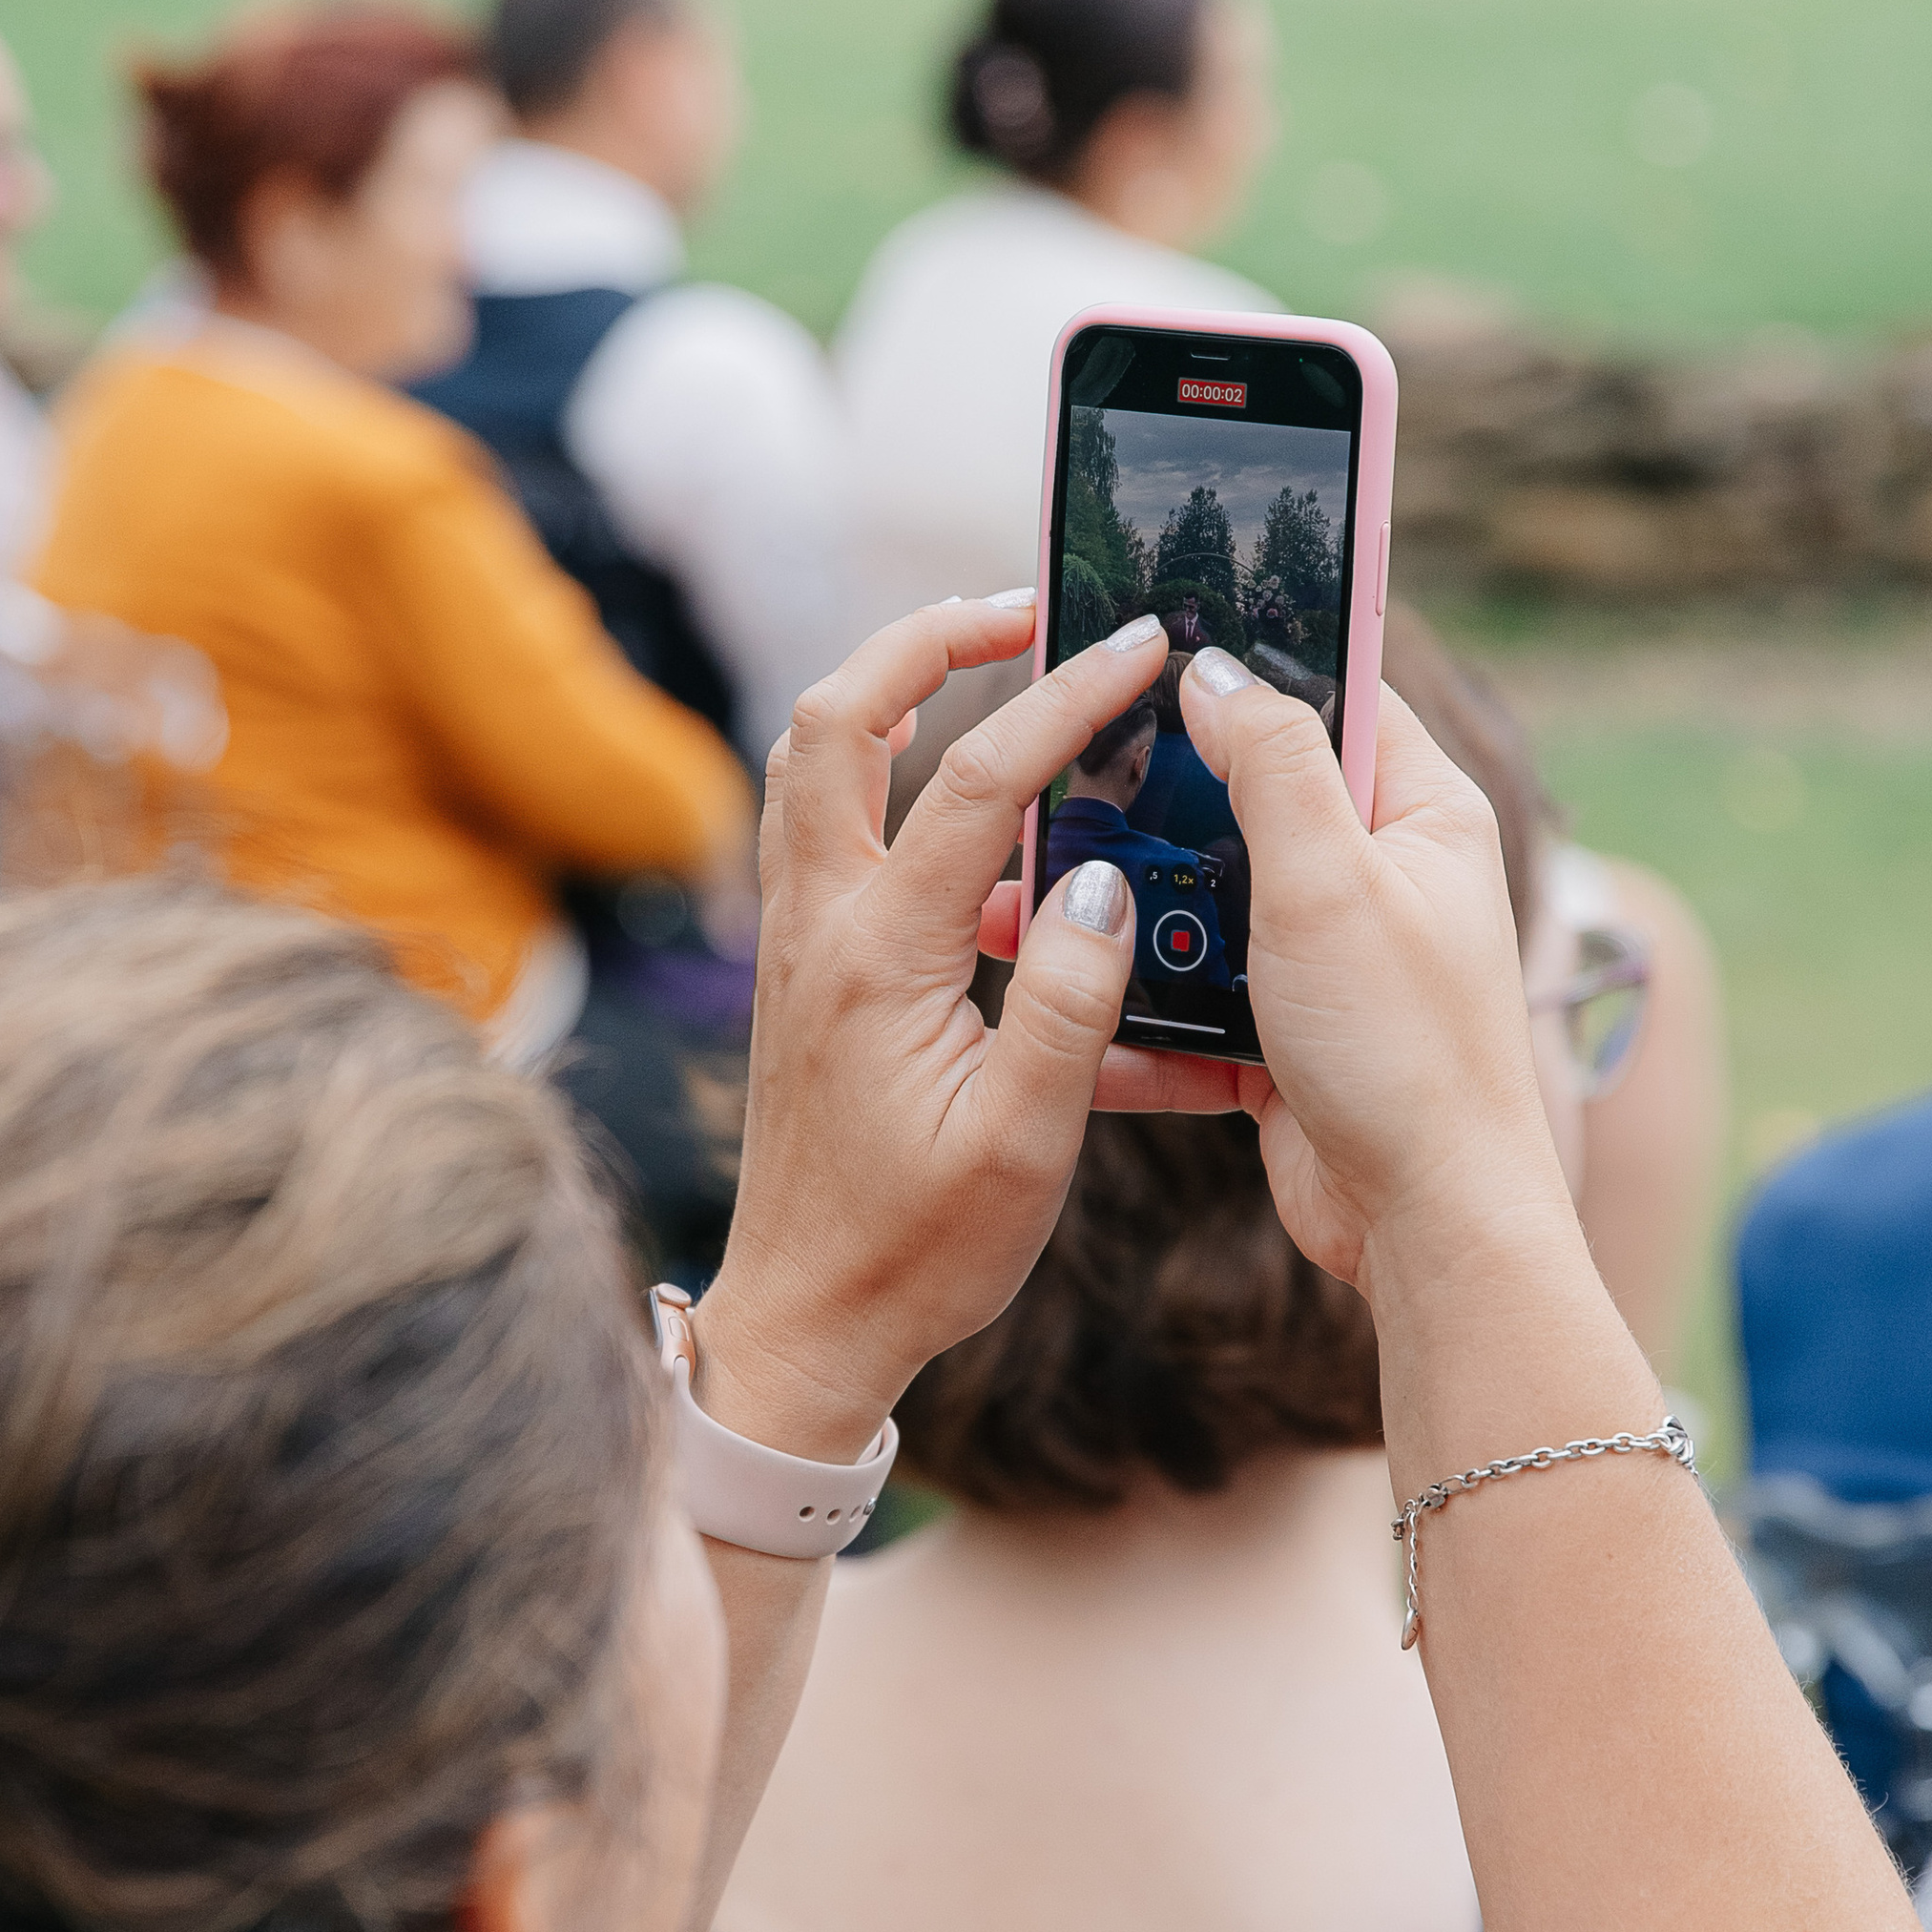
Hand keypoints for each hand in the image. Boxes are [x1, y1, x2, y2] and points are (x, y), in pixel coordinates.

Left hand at [692, 598, 1163, 1456]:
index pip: (978, 782)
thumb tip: (1096, 881)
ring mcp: (792, 945)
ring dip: (886, 689)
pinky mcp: (797, 970)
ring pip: (808, 763)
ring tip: (985, 661)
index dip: (1065, 697)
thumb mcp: (1024, 1145)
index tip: (1139, 645)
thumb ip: (1068, 1003)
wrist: (805, 1324)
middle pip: (832, 720)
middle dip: (924, 639)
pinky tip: (951, 790)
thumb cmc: (919, 1251)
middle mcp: (815, 930)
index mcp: (879, 961)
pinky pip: (816, 823)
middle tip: (1021, 607)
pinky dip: (872, 765)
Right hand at [1088, 660, 1579, 1300]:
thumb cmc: (1404, 1050)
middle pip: (1252, 798)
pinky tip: (1073, 1013)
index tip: (1155, 639)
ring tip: (1028, 902)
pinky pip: (1200, 999)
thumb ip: (1270, 762)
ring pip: (1211, 902)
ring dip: (1132, 912)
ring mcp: (1335, 959)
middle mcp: (1385, 876)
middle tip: (1063, 776)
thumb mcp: (1329, 879)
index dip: (1252, 662)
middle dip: (1157, 799)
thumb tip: (1211, 669)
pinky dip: (1144, 1011)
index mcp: (1423, 813)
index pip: (1338, 692)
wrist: (1425, 1227)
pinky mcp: (1292, 1036)